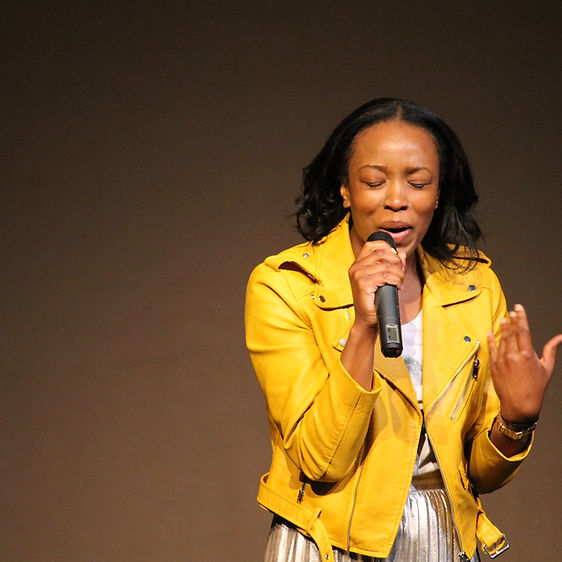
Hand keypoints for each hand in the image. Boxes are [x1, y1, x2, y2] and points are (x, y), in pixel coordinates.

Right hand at [347, 239, 405, 329]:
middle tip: (400, 274)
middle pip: (383, 254)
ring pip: (386, 265)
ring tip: (399, 282)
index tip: (395, 258)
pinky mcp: (363, 284)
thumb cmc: (374, 300)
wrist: (367, 319)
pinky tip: (397, 286)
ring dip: (398, 274)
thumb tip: (401, 253)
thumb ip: (391, 264)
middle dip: (397, 263)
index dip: (386, 247)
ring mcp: (358, 275)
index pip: (372, 245)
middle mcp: (356, 267)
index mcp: (358, 264)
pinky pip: (385, 276)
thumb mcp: (383, 279)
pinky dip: (395, 280)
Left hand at [487, 304, 561, 422]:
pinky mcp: (494, 366)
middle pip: (511, 333)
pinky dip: (491, 340)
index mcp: (527, 355)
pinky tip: (490, 332)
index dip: (520, 317)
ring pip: (502, 340)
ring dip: (502, 328)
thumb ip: (551, 349)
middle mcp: (513, 356)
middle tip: (511, 311)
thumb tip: (560, 337)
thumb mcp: (546, 367)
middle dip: (512, 320)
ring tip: (503, 319)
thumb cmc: (536, 387)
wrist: (520, 404)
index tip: (519, 308)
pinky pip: (492, 350)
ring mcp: (501, 360)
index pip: (523, 330)